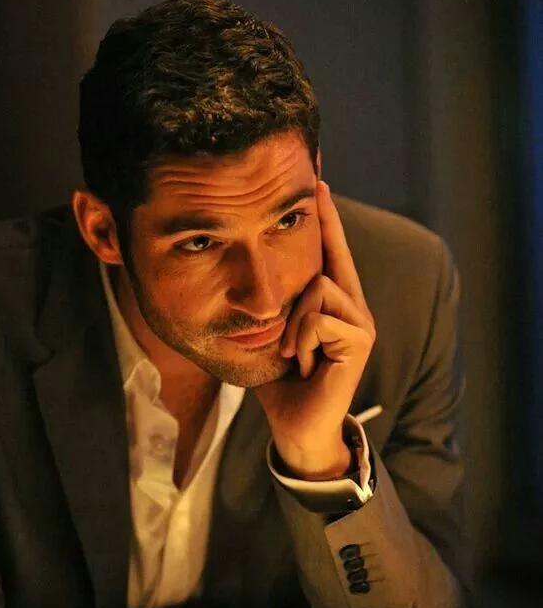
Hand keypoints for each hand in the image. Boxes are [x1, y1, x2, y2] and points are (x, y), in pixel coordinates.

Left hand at [254, 181, 374, 478]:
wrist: (296, 429)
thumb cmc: (281, 383)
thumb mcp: (272, 334)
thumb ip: (272, 305)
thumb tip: (247, 277)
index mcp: (333, 303)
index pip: (330, 249)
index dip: (325, 216)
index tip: (317, 178)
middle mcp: (354, 306)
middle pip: (324, 258)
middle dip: (306, 267)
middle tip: (299, 288)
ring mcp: (361, 322)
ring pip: (316, 286)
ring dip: (292, 324)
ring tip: (294, 354)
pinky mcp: (360, 339)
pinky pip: (318, 315)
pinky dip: (300, 339)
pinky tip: (303, 362)